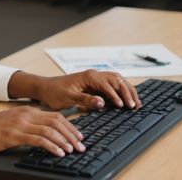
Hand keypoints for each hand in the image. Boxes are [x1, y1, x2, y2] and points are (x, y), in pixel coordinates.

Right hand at [0, 107, 84, 158]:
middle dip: (72, 134)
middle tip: (81, 146)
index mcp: (25, 111)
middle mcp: (25, 114)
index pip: (55, 116)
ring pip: (50, 129)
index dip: (70, 127)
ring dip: (65, 141)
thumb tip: (41, 139)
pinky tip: (58, 153)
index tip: (78, 137)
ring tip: (74, 150)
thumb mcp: (8, 127)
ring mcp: (18, 123)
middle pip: (57, 121)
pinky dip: (51, 146)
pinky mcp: (12, 135)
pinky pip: (37, 139)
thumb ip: (25, 129)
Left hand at [10, 70, 140, 110]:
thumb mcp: (68, 98)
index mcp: (89, 77)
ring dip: (127, 90)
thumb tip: (102, 103)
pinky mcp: (95, 83)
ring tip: (136, 103)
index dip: (117, 95)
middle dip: (128, 92)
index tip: (123, 106)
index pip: (108, 84)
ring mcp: (95, 78)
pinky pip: (112, 85)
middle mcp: (94, 75)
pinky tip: (126, 99)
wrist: (45, 88)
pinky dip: (121, 91)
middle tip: (135, 105)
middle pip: (117, 80)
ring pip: (117, 81)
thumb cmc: (55, 92)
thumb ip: (86, 100)